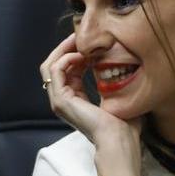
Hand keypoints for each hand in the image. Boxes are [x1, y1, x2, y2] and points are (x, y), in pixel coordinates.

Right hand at [40, 34, 141, 160]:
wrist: (120, 140)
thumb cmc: (124, 124)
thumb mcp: (117, 95)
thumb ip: (112, 79)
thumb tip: (123, 62)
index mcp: (74, 98)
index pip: (66, 68)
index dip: (74, 51)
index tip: (89, 41)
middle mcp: (63, 99)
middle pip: (53, 65)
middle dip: (65, 47)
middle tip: (78, 35)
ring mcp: (59, 100)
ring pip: (50, 66)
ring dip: (63, 49)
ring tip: (78, 41)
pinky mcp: (61, 100)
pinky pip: (55, 71)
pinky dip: (66, 59)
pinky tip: (81, 55)